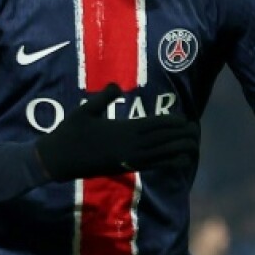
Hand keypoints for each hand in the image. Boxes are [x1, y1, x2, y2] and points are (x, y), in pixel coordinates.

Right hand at [35, 83, 199, 180]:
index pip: (153, 125)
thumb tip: (116, 86)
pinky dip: (167, 163)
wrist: (57, 160)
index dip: (172, 124)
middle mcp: (128, 145)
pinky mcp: (123, 167)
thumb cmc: (69, 132)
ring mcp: (127, 158)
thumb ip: (102, 98)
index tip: (185, 120)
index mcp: (121, 129)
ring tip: (193, 145)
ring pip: (160, 155)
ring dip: (178, 150)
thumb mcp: (84, 111)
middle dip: (180, 136)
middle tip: (196, 132)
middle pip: (162, 140)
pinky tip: (179, 162)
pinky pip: (150, 166)